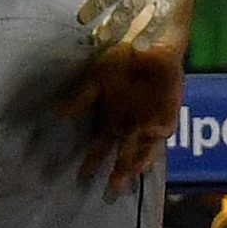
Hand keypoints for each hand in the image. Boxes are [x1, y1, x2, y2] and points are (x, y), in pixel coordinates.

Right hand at [59, 40, 184, 193]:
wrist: (149, 40)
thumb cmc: (122, 57)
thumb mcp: (97, 77)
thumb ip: (82, 96)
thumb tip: (57, 111)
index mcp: (112, 119)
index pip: (100, 147)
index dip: (92, 162)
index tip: (82, 177)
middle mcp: (131, 125)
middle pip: (124, 155)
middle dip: (119, 171)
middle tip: (112, 187)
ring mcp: (150, 120)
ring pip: (145, 150)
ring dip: (139, 161)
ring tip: (131, 171)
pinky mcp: (169, 112)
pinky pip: (164, 131)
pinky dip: (156, 136)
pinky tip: (147, 136)